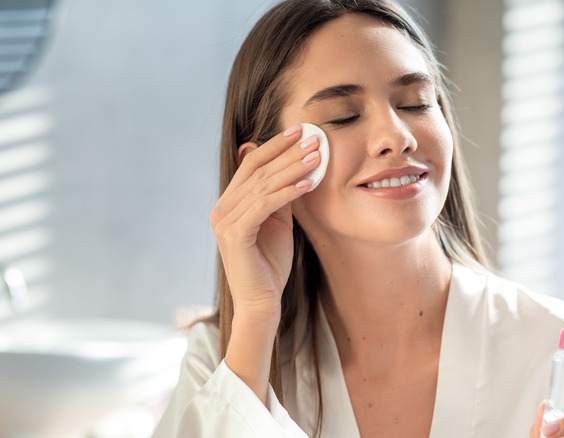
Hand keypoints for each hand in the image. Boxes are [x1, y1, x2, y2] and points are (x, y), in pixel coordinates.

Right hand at [209, 125, 320, 318]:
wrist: (262, 302)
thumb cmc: (270, 264)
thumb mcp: (278, 222)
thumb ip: (280, 196)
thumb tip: (294, 167)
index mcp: (229, 203)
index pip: (252, 165)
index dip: (275, 146)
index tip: (300, 131)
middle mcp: (222, 208)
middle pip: (257, 170)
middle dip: (288, 152)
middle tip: (314, 138)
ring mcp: (225, 221)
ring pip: (263, 185)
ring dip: (292, 168)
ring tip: (317, 156)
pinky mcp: (234, 234)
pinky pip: (264, 205)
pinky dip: (287, 192)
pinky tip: (308, 184)